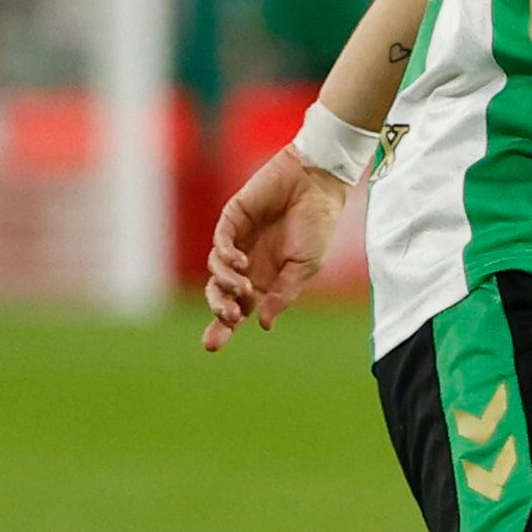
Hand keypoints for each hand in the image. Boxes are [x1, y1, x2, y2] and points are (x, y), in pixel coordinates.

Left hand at [201, 146, 350, 350]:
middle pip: (221, 295)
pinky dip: (224, 256)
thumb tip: (264, 324)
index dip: (224, 327)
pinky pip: (219, 243)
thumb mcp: (306, 267)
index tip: (212, 347)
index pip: (240, 308)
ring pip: (215, 272)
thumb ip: (284, 294)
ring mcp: (238, 241)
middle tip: (229, 318)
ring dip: (225, 284)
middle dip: (219, 311)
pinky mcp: (232, 220)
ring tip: (242, 285)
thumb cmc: (318, 225)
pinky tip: (240, 261)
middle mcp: (248, 264)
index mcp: (267, 279)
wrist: (318, 184)